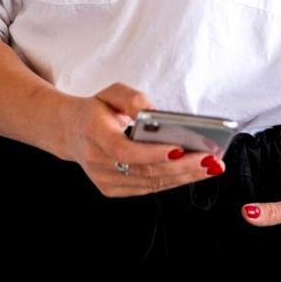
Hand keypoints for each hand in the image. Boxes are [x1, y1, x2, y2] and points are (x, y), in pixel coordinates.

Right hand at [56, 83, 223, 197]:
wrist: (69, 131)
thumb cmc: (96, 109)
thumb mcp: (111, 92)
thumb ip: (133, 99)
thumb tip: (157, 115)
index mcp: (93, 133)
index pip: (124, 151)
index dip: (152, 153)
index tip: (180, 148)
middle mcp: (96, 161)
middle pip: (144, 171)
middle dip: (181, 166)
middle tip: (210, 159)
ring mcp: (103, 179)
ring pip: (150, 183)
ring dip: (184, 176)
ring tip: (210, 166)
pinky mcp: (111, 189)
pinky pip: (147, 188)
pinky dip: (173, 181)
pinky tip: (193, 172)